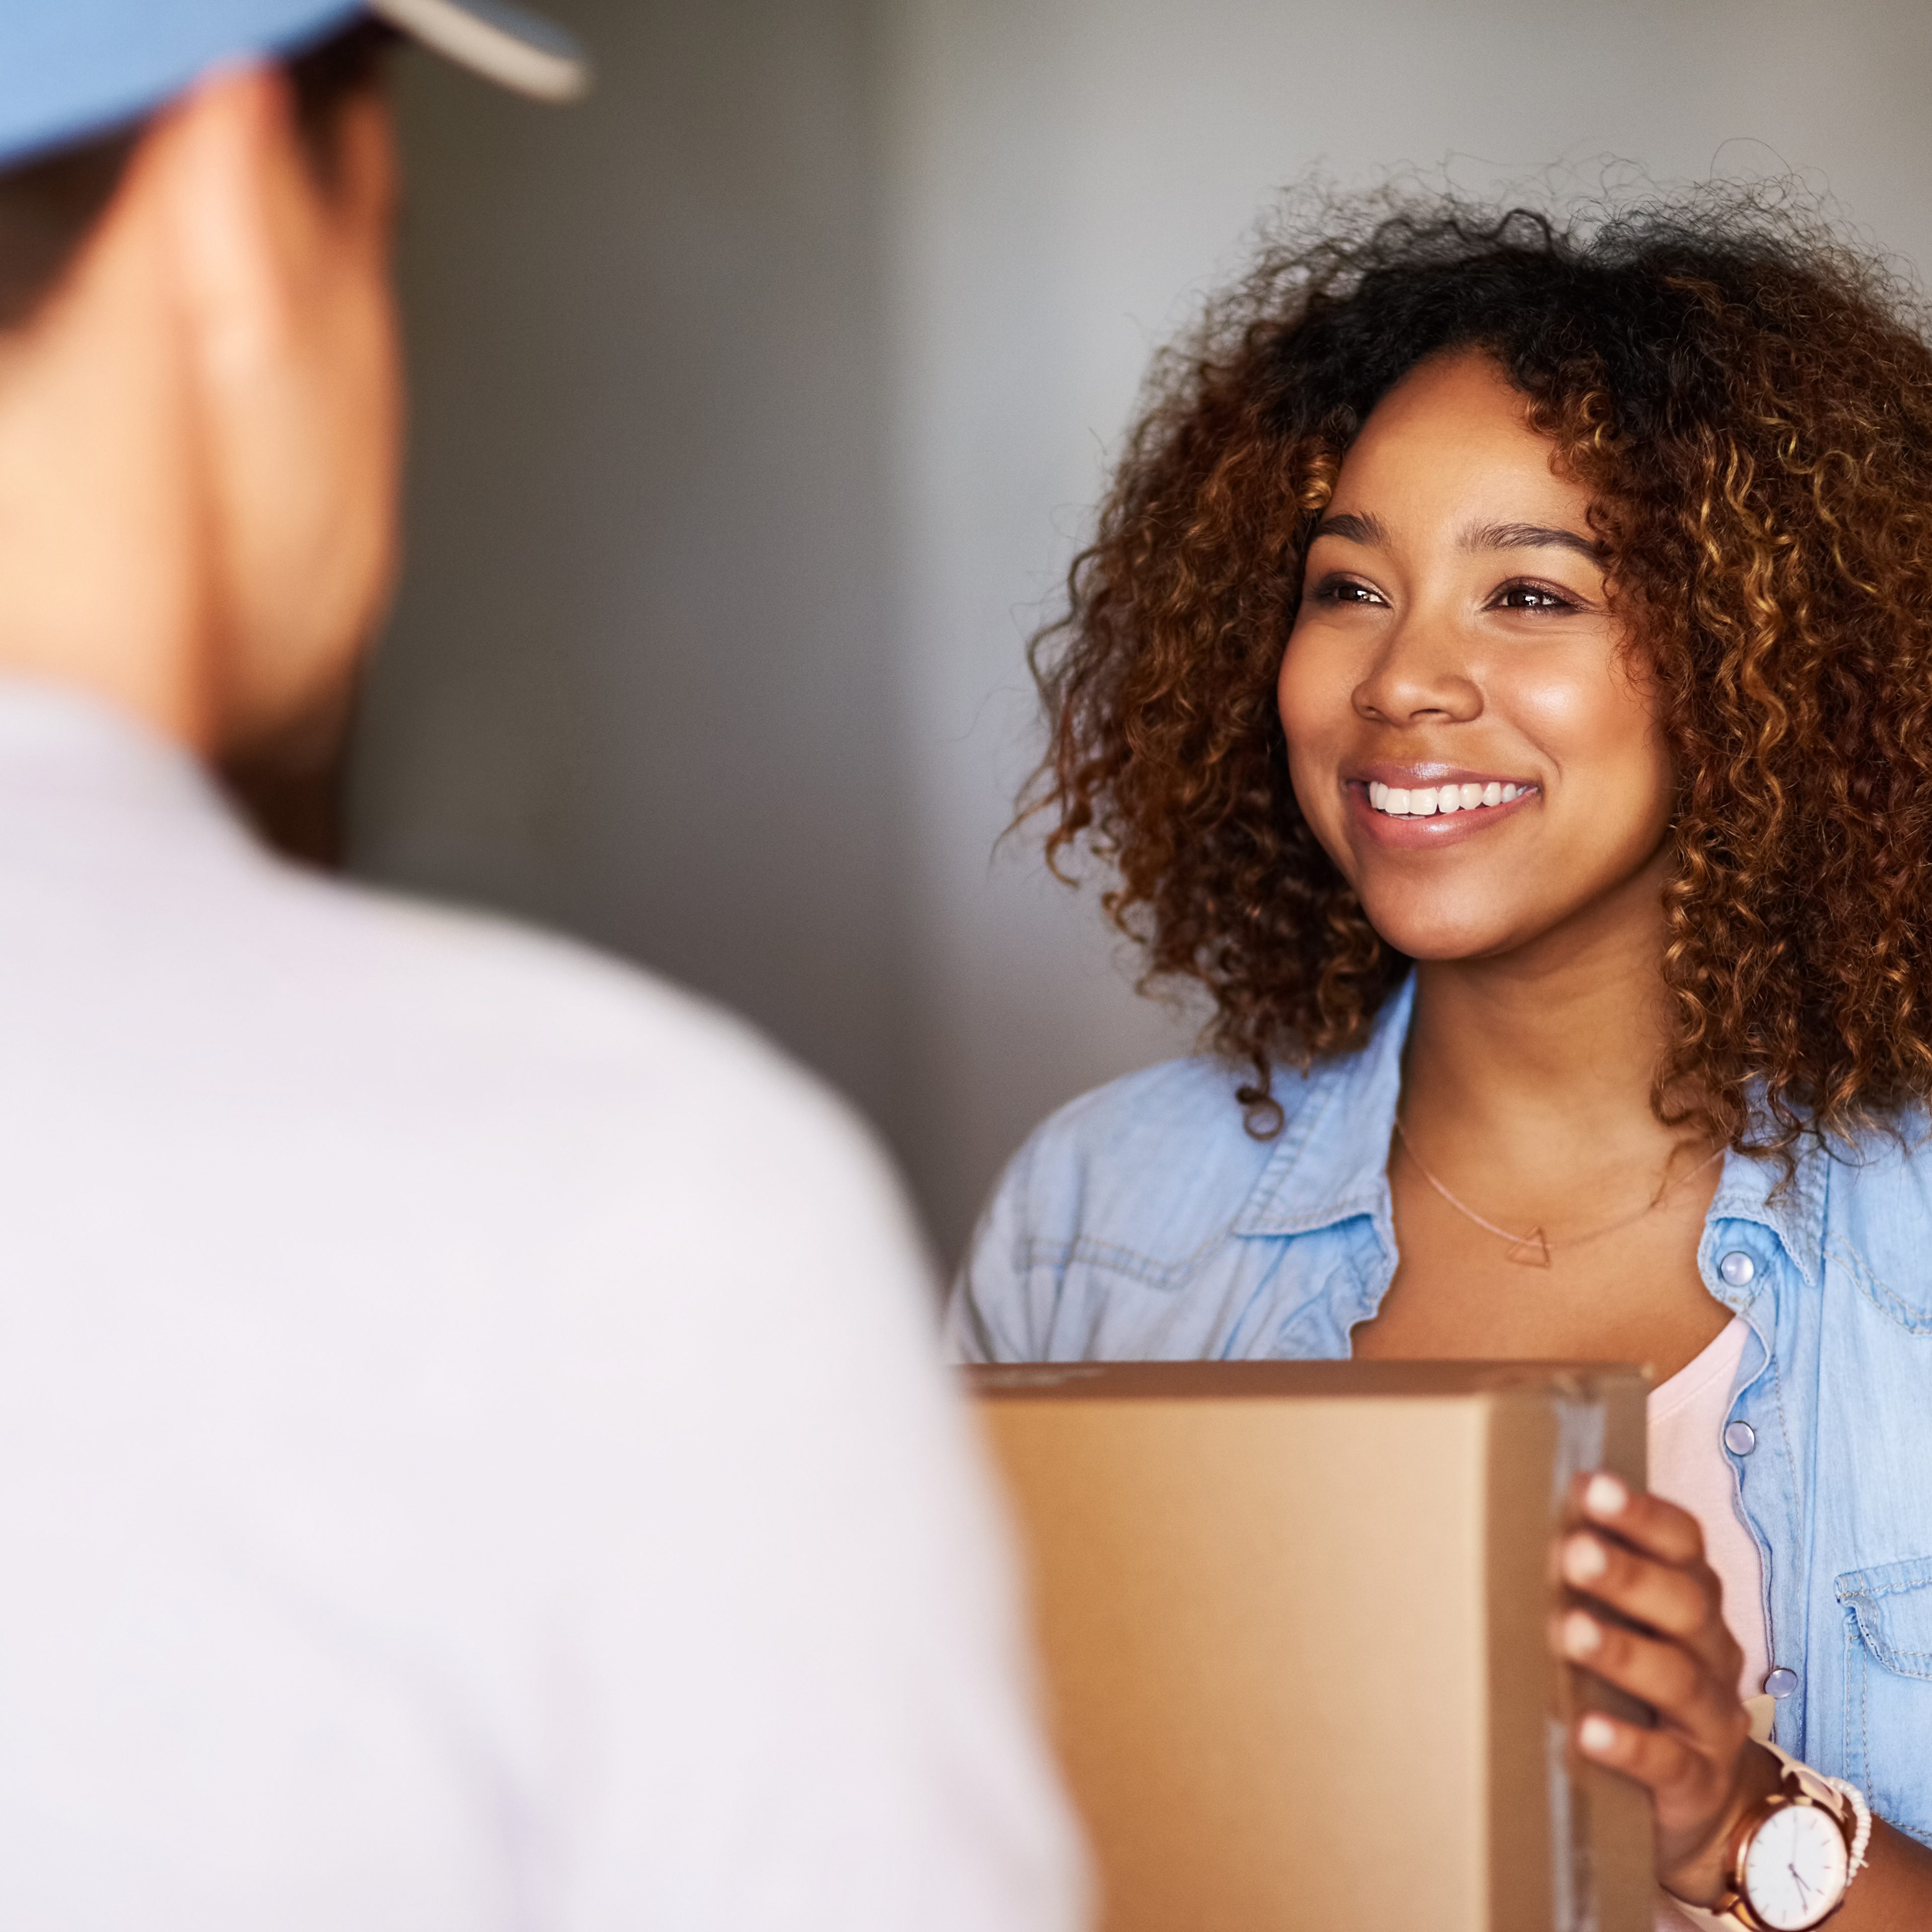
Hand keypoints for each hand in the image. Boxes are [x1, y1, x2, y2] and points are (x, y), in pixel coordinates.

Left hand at [1552, 1472, 1782, 1903]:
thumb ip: (1588, 1576)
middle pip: (1684, 1604)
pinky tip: (1585, 1729)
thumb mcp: (1629, 1625)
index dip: (1642, 1515)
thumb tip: (1512, 1510)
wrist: (1704, 1797)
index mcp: (1693, 1601)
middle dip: (1629, 1575)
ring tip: (1571, 1630)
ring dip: (1622, 1652)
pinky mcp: (1698, 1781)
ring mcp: (1710, 1720)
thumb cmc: (1644, 1686)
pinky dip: (1628, 1744)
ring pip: (1677, 1679)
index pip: (1683, 1545)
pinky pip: (1669, 1762)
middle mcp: (1711, 1652)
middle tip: (1574, 1553)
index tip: (1590, 1487)